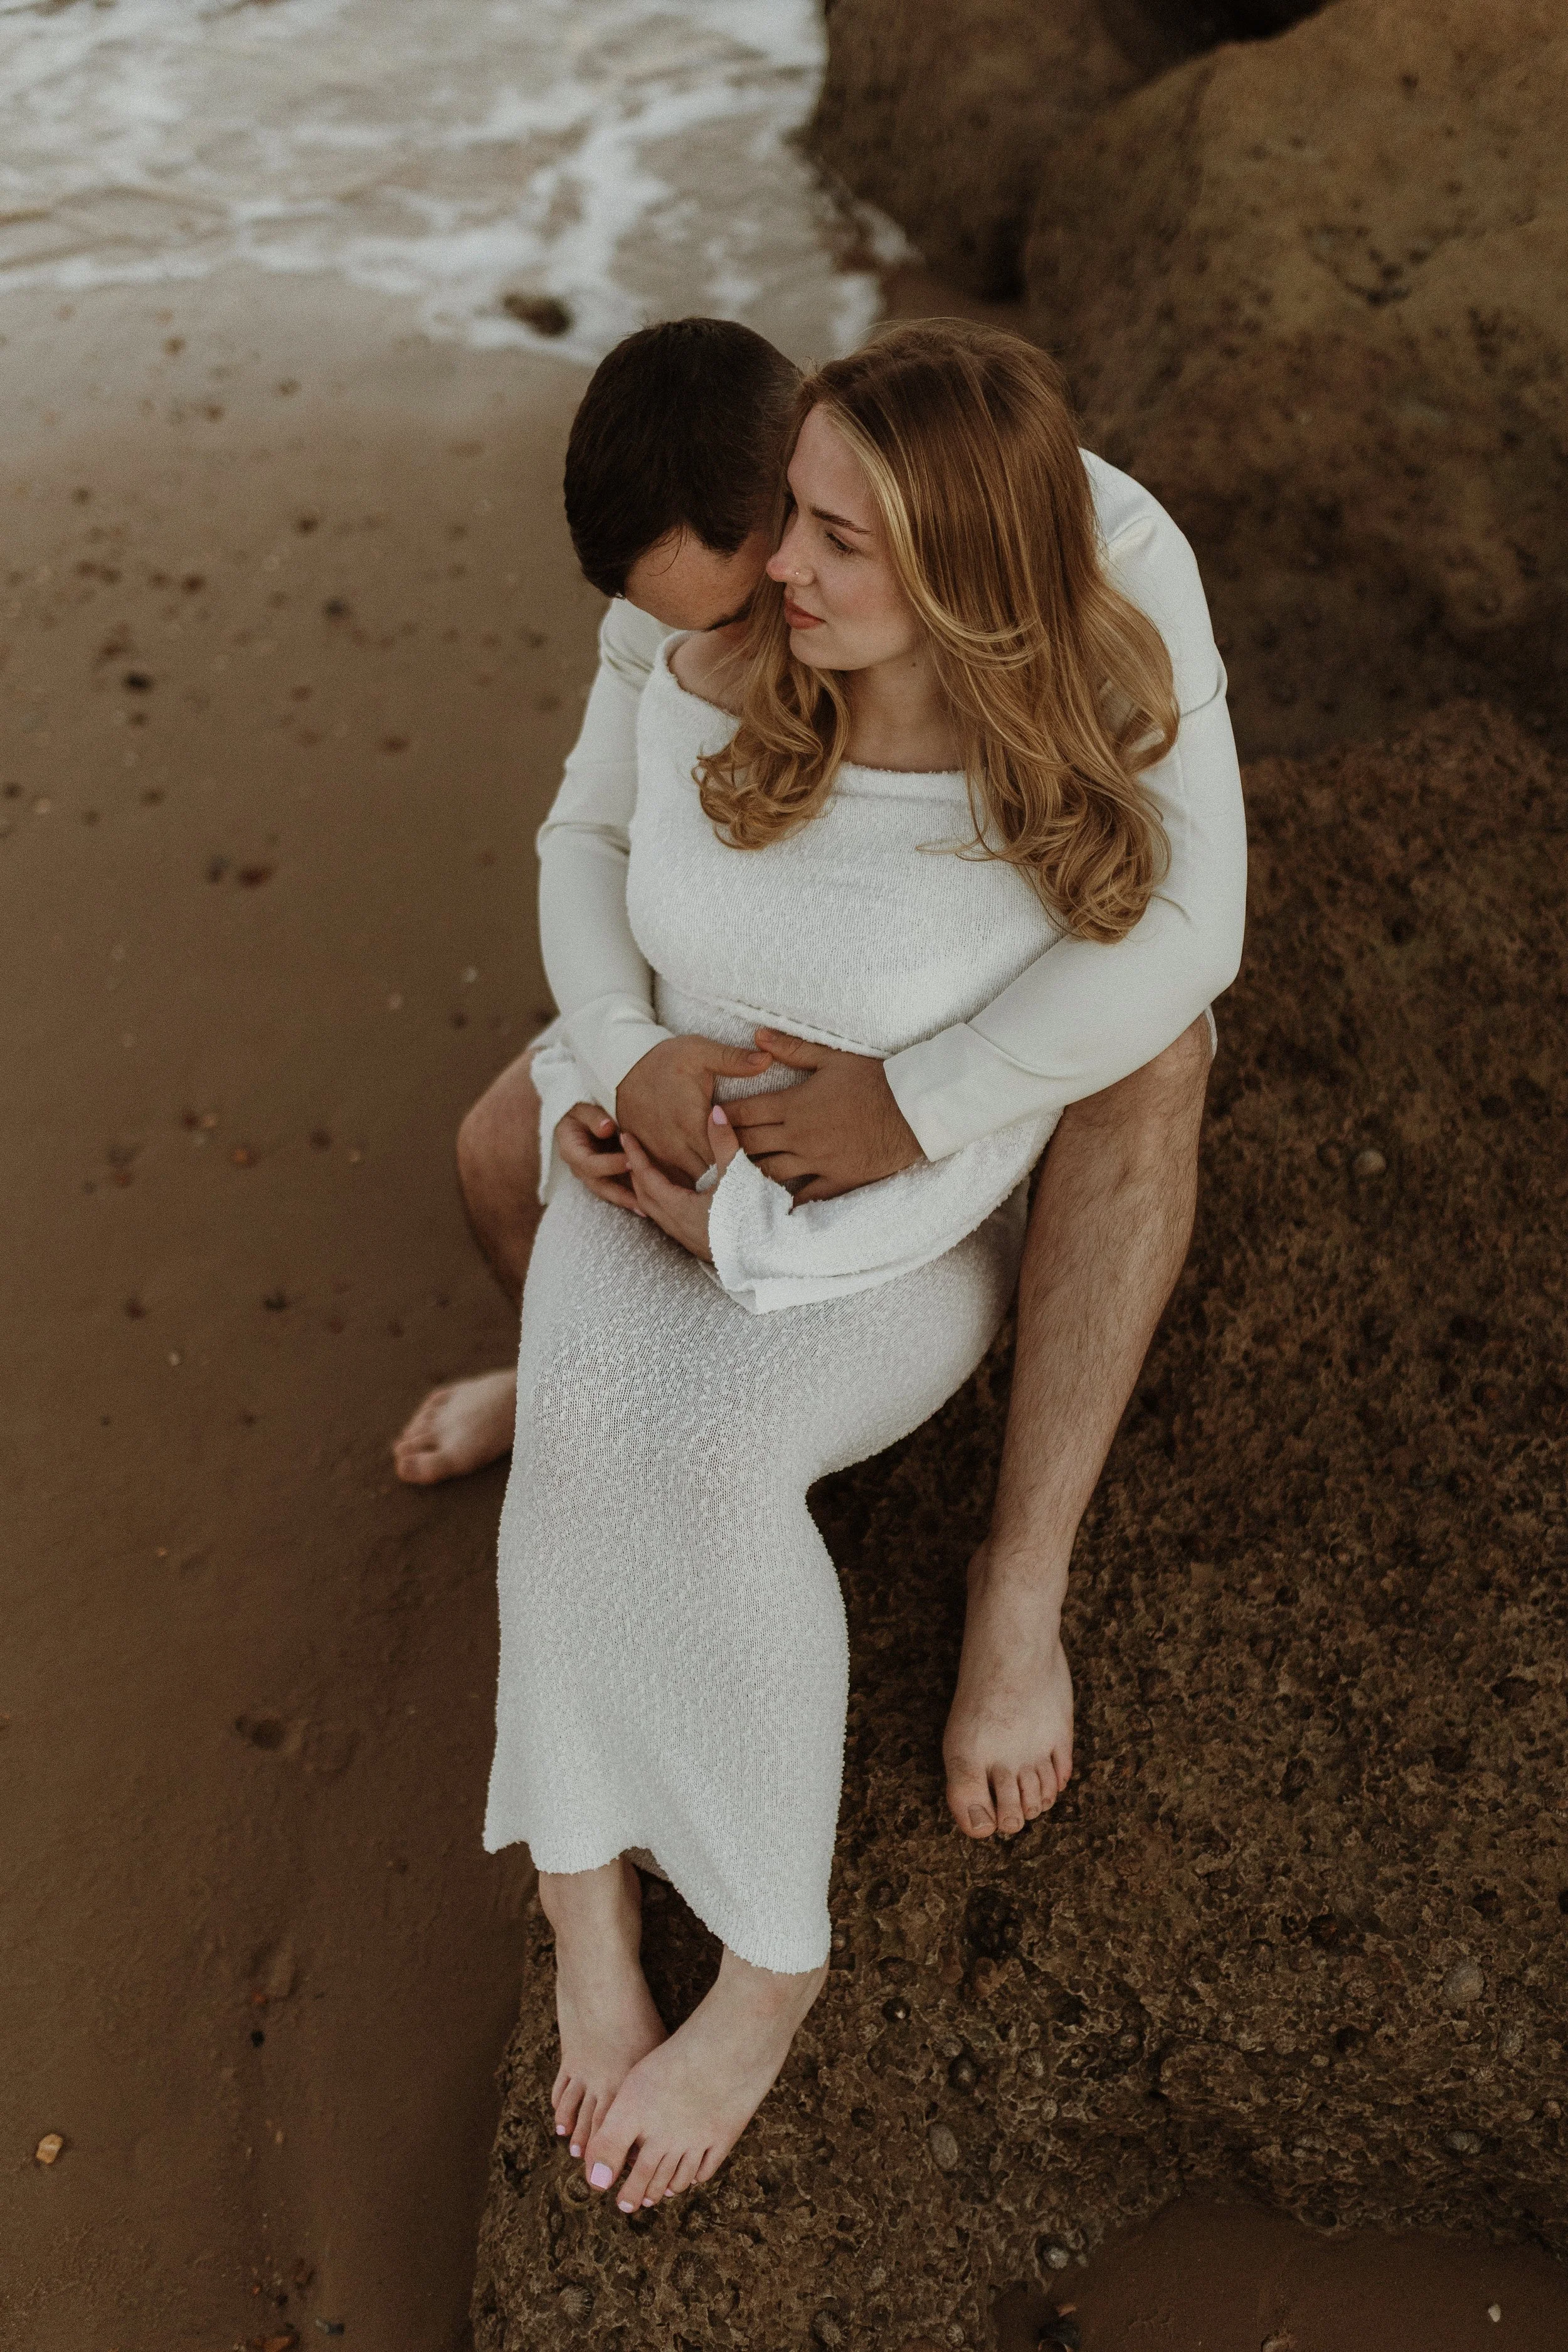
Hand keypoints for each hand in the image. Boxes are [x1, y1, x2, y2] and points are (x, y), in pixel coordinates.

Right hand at [555, 1101, 641, 1211]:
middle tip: (643, 1201)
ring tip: (648, 1210)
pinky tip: (647, 1204)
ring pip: (608, 1192)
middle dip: (621, 1195)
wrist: (574, 1119)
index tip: (631, 1161)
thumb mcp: (582, 1108)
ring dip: (627, 1201)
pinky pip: (614, 1189)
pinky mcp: (601, 1177)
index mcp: (571, 1151)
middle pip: (599, 1185)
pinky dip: (629, 1196)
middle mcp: (579, 1168)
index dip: (610, 1164)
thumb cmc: (579, 1111)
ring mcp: (589, 1175)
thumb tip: (607, 1128)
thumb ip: (594, 1117)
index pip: (590, 1163)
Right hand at [615, 1034, 772, 1182]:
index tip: (762, 1160)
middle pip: (711, 1177)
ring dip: (711, 1185)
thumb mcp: (699, 1052)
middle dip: (731, 1179)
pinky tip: (707, 1184)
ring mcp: (661, 1155)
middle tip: (753, 1179)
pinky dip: (690, 1184)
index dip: (746, 1163)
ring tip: (732, 1183)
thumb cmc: (664, 1060)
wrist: (621, 1068)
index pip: (727, 1157)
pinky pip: (672, 1182)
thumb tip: (767, 1059)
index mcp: (694, 1123)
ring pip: (692, 1184)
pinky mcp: (650, 1158)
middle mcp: (677, 1146)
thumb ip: (734, 1060)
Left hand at [620, 1105, 740, 1259]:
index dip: (635, 1155)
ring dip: (647, 1191)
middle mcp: (677, 1226)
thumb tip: (715, 1111)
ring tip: (648, 1173)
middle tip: (632, 1152)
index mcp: (679, 1208)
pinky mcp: (698, 1245)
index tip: (626, 1137)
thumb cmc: (751, 1216)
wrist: (769, 1256)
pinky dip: (661, 1204)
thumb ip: (724, 1142)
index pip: (647, 1178)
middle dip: (635, 1173)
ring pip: (655, 1212)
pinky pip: (668, 1221)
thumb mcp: (737, 1175)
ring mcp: (687, 1238)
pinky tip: (674, 1198)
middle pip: (644, 1196)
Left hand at [722, 1028, 922, 1199]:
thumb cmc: (875, 1079)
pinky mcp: (837, 1179)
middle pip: (750, 1144)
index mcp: (795, 1105)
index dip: (723, 1116)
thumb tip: (757, 1037)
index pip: (746, 1112)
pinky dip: (785, 1202)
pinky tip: (769, 1205)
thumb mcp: (832, 1057)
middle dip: (728, 1145)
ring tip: (730, 1175)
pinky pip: (805, 1197)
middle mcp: (799, 1136)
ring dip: (748, 1173)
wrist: (914, 1109)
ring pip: (769, 1172)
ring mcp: (817, 1161)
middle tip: (710, 1149)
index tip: (709, 1117)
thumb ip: (792, 1048)